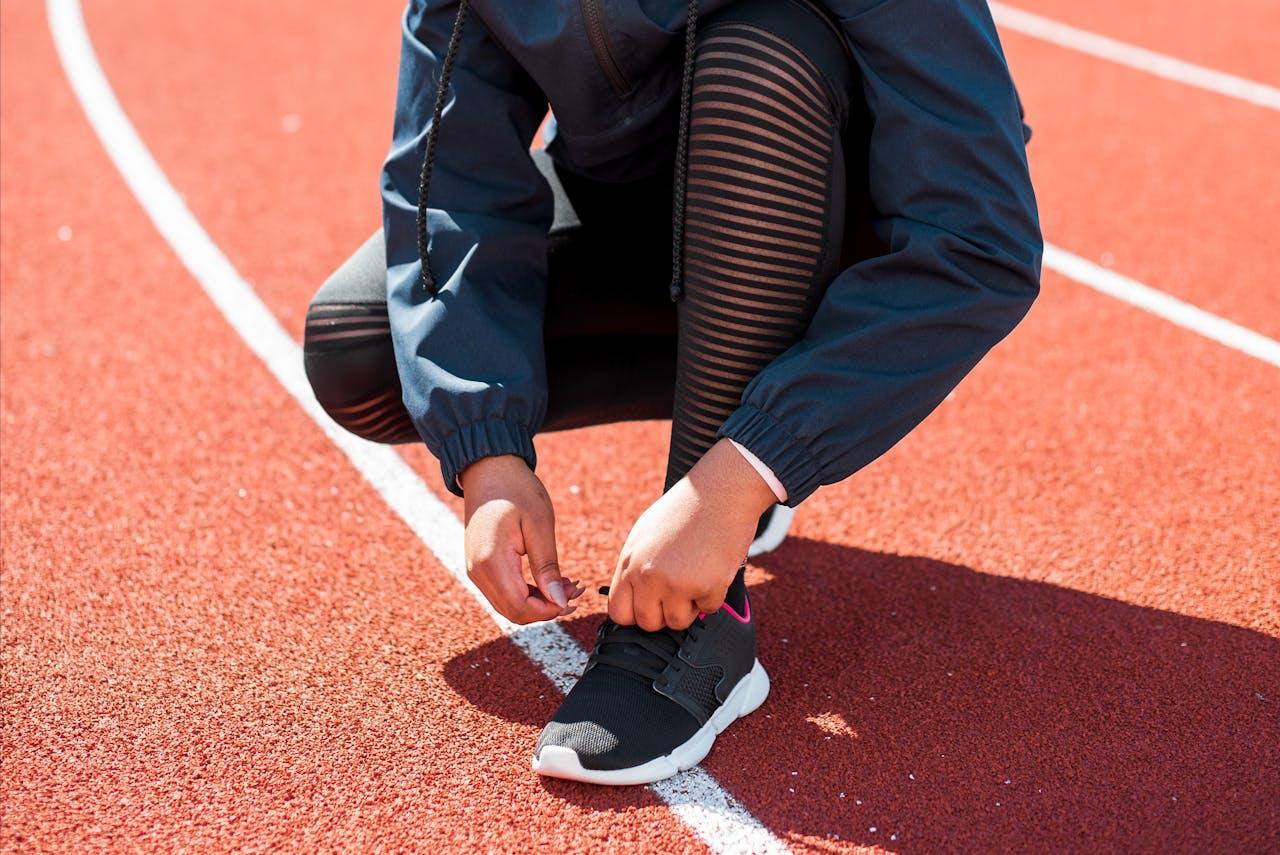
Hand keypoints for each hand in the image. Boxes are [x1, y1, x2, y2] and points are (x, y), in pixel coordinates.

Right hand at [460, 455, 583, 623]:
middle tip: (576, 588)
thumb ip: (547, 566)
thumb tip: (560, 602)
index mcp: (491, 562)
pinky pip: (504, 592)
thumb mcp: (539, 525)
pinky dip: (528, 592)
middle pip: (514, 612)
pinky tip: (550, 578)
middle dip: (547, 608)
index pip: (520, 607)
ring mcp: (476, 570)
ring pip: (509, 605)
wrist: (489, 469)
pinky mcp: (480, 566)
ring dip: (539, 601)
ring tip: (567, 582)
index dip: (549, 610)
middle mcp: (477, 572)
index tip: (574, 595)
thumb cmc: (516, 489)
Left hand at [608, 439, 777, 630]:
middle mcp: (649, 576)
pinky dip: (714, 595)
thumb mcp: (644, 535)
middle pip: (648, 623)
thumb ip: (634, 568)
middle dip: (664, 613)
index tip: (649, 606)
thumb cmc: (684, 509)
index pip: (619, 613)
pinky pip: (708, 609)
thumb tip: (631, 598)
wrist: (719, 492)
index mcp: (630, 562)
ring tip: (696, 576)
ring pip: (678, 622)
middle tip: (677, 591)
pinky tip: (713, 568)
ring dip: (689, 606)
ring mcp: (678, 583)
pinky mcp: (707, 586)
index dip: (635, 614)